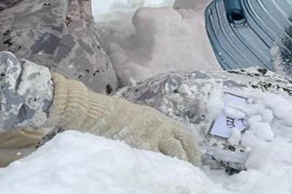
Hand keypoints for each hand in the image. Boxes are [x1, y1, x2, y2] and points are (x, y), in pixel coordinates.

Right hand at [47, 74, 199, 163]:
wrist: (96, 112)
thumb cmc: (112, 115)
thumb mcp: (138, 117)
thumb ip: (151, 128)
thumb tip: (159, 142)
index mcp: (160, 119)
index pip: (184, 135)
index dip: (192, 150)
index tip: (195, 162)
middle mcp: (160, 127)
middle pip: (182, 146)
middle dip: (189, 160)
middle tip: (191, 174)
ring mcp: (151, 137)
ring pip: (174, 154)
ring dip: (178, 166)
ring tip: (179, 179)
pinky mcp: (141, 146)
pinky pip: (157, 161)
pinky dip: (162, 170)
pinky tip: (162, 178)